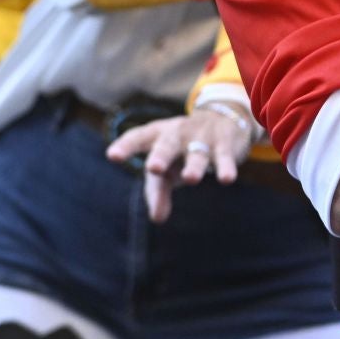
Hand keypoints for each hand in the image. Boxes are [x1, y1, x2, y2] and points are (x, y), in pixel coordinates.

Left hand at [105, 105, 255, 222]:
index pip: (138, 137)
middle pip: (167, 144)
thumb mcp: (167, 169)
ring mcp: (201, 137)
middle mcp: (177, 134)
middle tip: (154, 168)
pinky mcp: (224, 144)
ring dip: (194, 165)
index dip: (125, 146)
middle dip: (161, 156)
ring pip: (196, 152)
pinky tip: (226, 179)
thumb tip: (157, 219)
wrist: (223, 119)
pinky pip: (224, 157)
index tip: (112, 156)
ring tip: (190, 179)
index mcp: (156, 136)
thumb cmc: (183, 149)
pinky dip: (225, 167)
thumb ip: (158, 192)